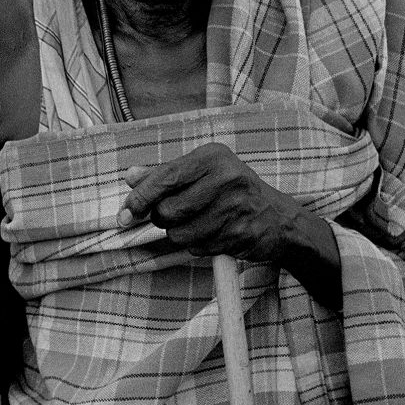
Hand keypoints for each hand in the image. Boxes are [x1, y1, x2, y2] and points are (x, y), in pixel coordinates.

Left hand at [119, 142, 326, 265]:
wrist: (279, 218)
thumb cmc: (232, 191)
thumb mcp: (201, 173)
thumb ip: (164, 174)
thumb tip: (129, 176)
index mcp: (213, 156)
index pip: (164, 178)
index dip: (139, 198)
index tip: (126, 213)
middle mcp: (226, 178)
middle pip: (167, 211)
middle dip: (163, 219)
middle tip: (176, 215)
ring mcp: (236, 207)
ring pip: (179, 234)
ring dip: (181, 235)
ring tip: (198, 224)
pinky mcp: (240, 234)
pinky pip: (198, 248)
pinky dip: (199, 246)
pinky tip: (214, 234)